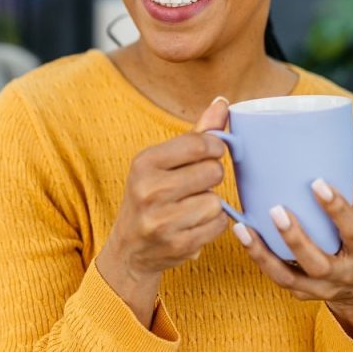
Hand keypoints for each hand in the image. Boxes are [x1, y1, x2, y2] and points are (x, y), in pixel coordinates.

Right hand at [97, 96, 230, 326]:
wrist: (129, 249)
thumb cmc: (151, 196)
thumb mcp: (163, 162)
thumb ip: (196, 133)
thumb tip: (223, 102)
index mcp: (144, 162)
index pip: (200, 144)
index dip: (215, 148)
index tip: (210, 154)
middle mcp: (149, 190)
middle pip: (213, 172)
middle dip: (211, 177)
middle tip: (196, 185)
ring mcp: (162, 220)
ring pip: (217, 201)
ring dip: (212, 204)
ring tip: (192, 207)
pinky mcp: (178, 245)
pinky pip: (218, 225)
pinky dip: (213, 224)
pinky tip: (194, 224)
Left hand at [231, 180, 352, 340]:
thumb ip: (346, 189)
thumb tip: (327, 146)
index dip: (336, 209)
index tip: (317, 183)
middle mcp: (343, 274)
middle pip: (317, 263)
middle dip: (295, 238)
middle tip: (276, 210)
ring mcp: (320, 288)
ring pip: (288, 277)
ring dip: (263, 254)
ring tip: (242, 229)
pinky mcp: (301, 293)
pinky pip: (276, 277)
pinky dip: (258, 258)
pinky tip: (242, 236)